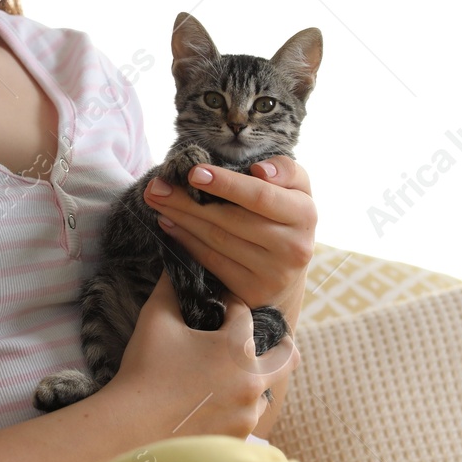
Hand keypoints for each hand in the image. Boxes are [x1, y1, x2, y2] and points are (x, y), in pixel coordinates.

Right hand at [107, 268, 297, 440]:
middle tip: (251, 339)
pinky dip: (238, 405)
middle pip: (287, 354)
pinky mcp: (239, 436)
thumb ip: (170, 288)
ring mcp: (248, 412)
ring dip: (253, 377)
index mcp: (237, 346)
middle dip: (275, 341)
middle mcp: (252, 379)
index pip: (245, 312)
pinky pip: (249, 415)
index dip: (229, 304)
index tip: (217, 304)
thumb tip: (176, 266)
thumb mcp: (155, 319)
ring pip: (267, 388)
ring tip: (227, 374)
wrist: (130, 428)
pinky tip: (216, 401)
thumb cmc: (143, 370)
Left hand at [142, 154, 315, 322]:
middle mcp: (294, 247)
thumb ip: (285, 170)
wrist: (288, 271)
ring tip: (158, 201)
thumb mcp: (295, 189)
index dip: (226, 184)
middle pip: (231, 219)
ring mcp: (273, 273)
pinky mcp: (253, 291)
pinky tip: (169, 225)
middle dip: (188, 201)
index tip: (194, 173)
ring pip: (217, 240)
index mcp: (305, 214)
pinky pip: (212, 261)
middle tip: (156, 187)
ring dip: (181, 219)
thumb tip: (260, 171)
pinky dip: (187, 241)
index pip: (260, 196)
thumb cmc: (284, 216)